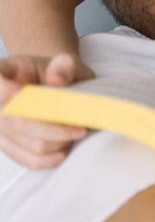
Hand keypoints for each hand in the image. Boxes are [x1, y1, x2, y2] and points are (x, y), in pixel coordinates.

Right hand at [0, 53, 92, 168]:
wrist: (52, 85)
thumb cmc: (57, 73)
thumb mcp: (65, 62)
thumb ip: (63, 65)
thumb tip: (56, 79)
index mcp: (5, 73)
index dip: (5, 91)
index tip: (23, 92)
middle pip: (19, 122)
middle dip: (54, 128)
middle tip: (79, 126)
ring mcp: (0, 127)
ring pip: (30, 145)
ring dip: (58, 143)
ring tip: (74, 133)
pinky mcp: (8, 146)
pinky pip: (30, 160)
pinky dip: (52, 158)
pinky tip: (64, 148)